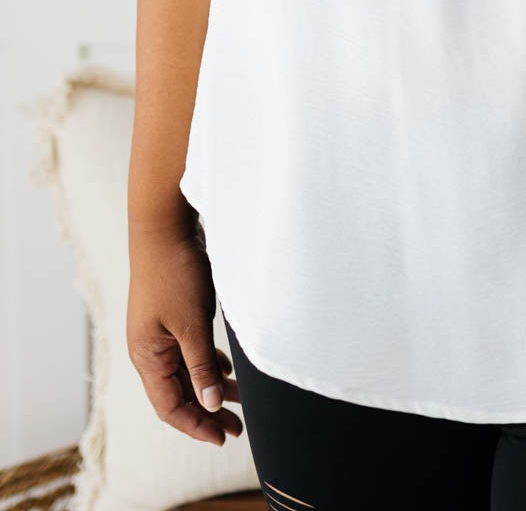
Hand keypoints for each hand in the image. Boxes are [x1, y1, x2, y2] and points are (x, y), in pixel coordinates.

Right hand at [127, 221, 243, 446]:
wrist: (164, 226)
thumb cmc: (174, 272)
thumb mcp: (191, 323)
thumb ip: (200, 365)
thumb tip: (209, 405)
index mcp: (147, 356)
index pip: (169, 407)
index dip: (196, 425)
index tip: (223, 437)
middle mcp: (150, 349)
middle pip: (179, 393)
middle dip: (207, 412)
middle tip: (238, 427)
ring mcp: (161, 332)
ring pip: (187, 372)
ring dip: (211, 387)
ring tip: (241, 403)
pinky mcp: (173, 315)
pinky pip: (190, 351)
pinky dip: (208, 364)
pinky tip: (229, 370)